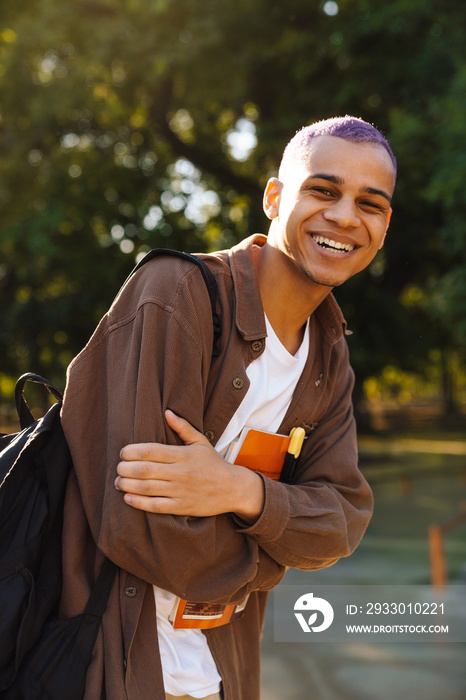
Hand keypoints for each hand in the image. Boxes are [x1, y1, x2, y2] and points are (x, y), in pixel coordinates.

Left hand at [115, 410, 264, 521]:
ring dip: (127, 485)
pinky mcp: (182, 506)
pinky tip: (128, 499)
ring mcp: (181, 490)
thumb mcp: (201, 442)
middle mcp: (180, 472)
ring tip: (118, 482)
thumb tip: (167, 412)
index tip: (123, 452)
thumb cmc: (214, 463)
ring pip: (147, 488)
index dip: (132, 451)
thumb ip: (183, 427)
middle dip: (125, 469)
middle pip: (145, 469)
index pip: (151, 451)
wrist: (234, 488)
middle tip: (118, 468)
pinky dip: (139, 503)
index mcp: (183, 454)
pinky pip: (156, 506)